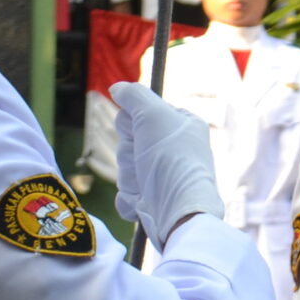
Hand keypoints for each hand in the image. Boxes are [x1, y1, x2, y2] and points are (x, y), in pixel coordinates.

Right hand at [111, 81, 222, 245]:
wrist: (177, 210)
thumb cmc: (170, 158)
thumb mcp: (153, 114)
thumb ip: (134, 95)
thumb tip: (117, 89)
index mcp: (183, 126)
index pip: (143, 112)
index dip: (135, 122)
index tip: (143, 129)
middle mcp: (175, 149)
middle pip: (129, 140)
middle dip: (129, 152)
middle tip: (145, 160)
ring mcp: (162, 176)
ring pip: (125, 167)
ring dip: (130, 176)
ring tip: (147, 184)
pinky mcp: (151, 201)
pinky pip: (126, 193)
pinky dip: (130, 198)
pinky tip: (143, 201)